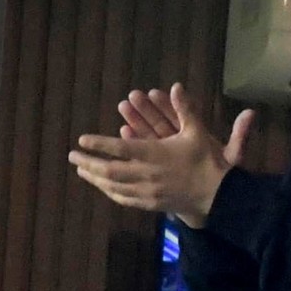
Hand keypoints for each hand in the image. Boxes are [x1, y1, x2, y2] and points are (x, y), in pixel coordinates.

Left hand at [69, 83, 251, 227]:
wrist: (218, 196)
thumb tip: (177, 86)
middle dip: (88, 163)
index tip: (82, 140)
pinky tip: (102, 187)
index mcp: (155, 154)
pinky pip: (124, 199)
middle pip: (110, 171)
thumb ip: (185, 109)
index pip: (120, 148)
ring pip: (113, 187)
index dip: (99, 144)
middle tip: (72, 156)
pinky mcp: (150, 204)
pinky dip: (110, 192)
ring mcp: (147, 192)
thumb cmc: (207, 161)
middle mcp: (147, 174)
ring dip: (95, 178)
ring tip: (81, 171)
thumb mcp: (196, 132)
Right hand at [118, 84, 254, 166]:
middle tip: (133, 96)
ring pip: (150, 136)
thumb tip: (251, 113)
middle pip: (161, 124)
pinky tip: (124, 131)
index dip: (169, 105)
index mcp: (196, 138)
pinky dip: (135, 142)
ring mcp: (168, 156)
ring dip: (137, 122)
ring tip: (123, 106)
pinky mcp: (159, 167)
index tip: (155, 92)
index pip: (180, 118)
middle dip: (147, 110)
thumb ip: (240, 136)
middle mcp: (180, 145)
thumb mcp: (232, 156)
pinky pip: (144, 154)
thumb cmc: (221, 177)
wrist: (214, 202)